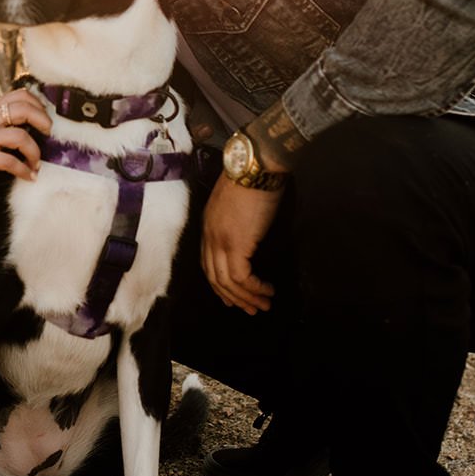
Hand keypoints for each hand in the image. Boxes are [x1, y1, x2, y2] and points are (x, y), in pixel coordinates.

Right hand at [0, 89, 51, 186]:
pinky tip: (28, 177)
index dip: (39, 105)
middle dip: (44, 122)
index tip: (45, 120)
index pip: (20, 95)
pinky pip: (8, 162)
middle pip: (24, 109)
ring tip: (36, 164)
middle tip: (48, 136)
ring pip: (20, 136)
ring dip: (35, 152)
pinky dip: (23, 170)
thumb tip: (20, 125)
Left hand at [201, 173, 279, 314]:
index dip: (219, 282)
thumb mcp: (237, 202)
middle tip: (250, 309)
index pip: (207, 262)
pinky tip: (267, 290)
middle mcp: (210, 235)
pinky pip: (242, 277)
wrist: (255, 165)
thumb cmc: (252, 178)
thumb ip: (238, 220)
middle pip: (214, 277)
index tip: (231, 296)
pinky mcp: (236, 244)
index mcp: (208, 225)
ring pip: (227, 282)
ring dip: (247, 298)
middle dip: (233, 297)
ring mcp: (221, 240)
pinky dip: (254, 288)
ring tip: (264, 305)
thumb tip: (250, 234)